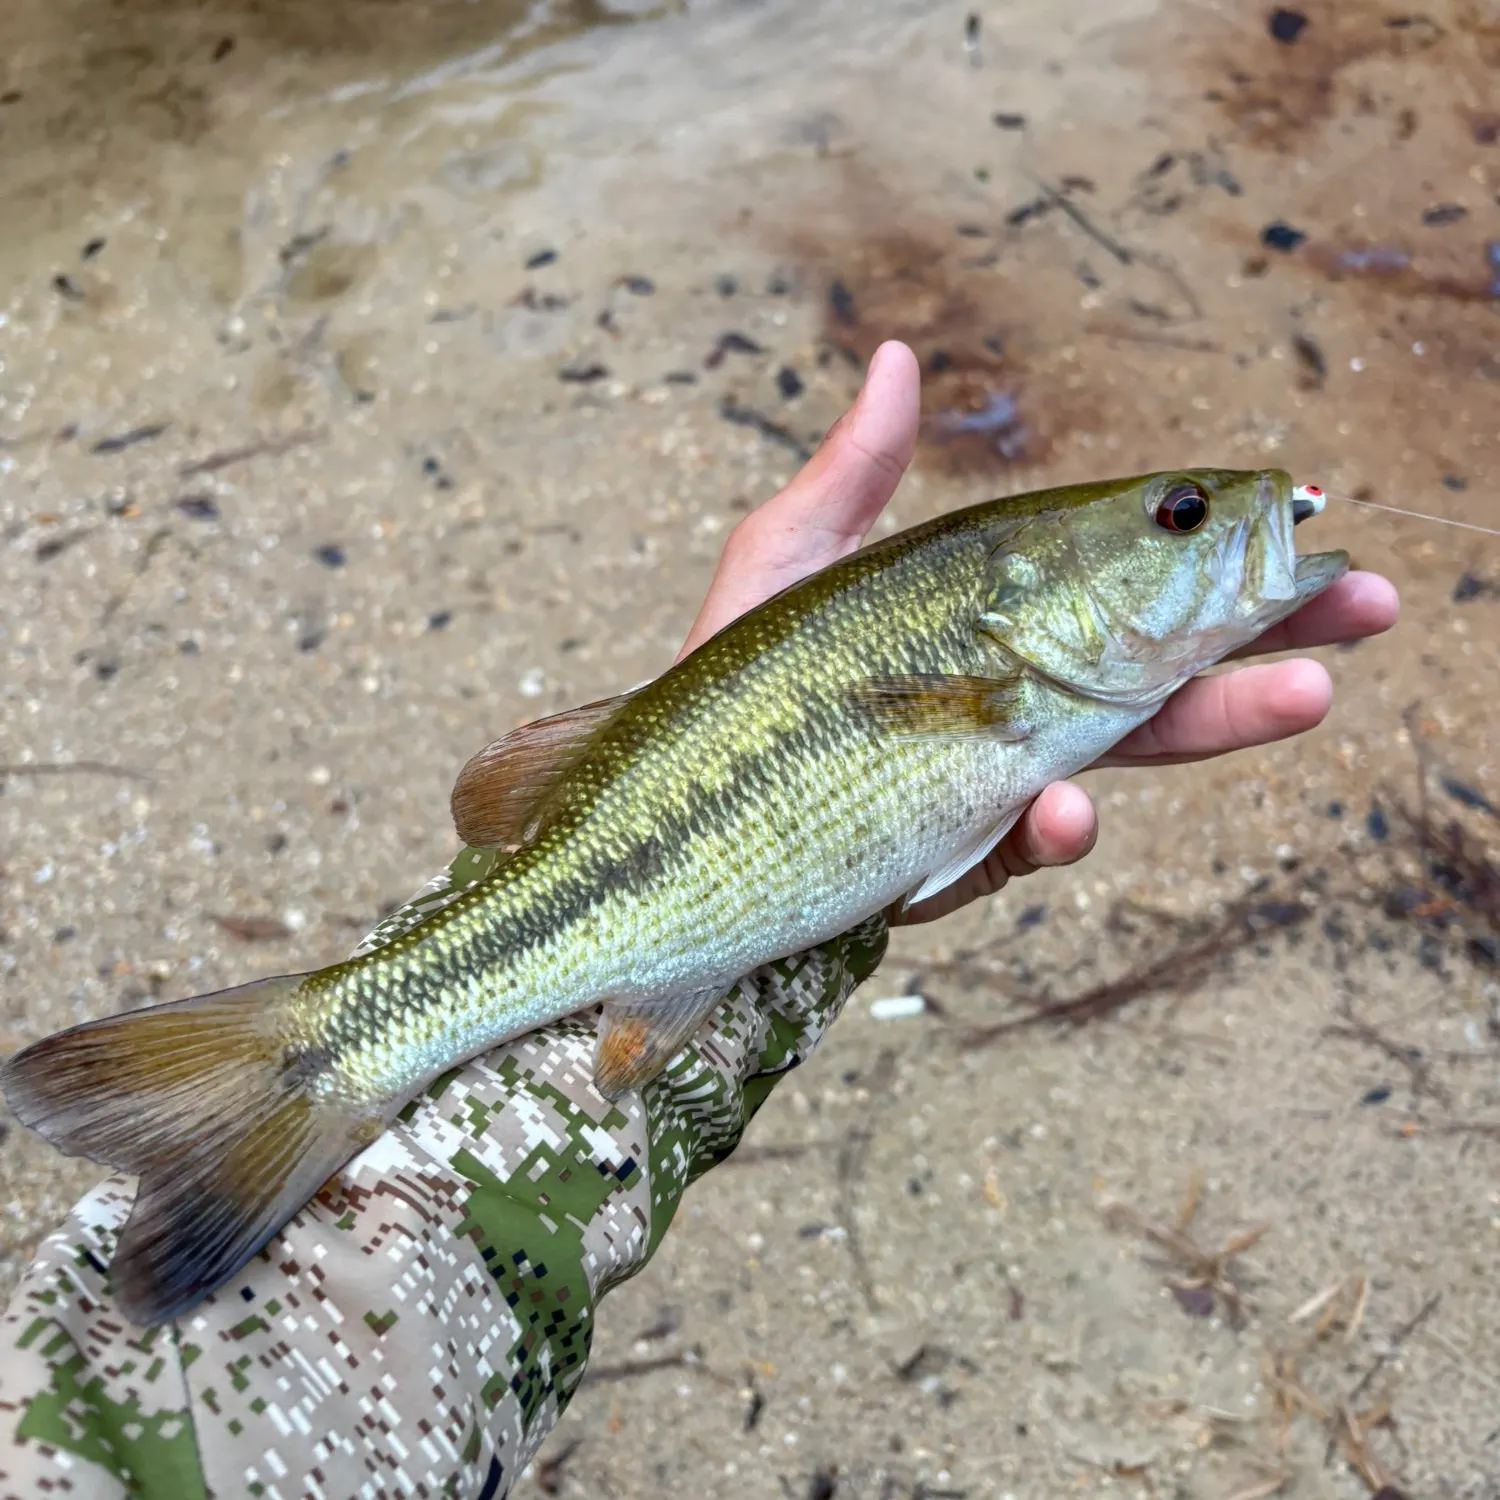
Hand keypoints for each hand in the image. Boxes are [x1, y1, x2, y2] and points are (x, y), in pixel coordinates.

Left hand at [679, 341, 1399, 925]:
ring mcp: (983, 788)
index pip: (1124, 586)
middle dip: (1266, 640)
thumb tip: (901, 355)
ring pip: (1119, 762)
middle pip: (1157, 672)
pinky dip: (1045, 835)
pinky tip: (1064, 811)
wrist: (658, 826)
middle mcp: (1008, 704)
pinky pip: (1011, 852)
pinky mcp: (944, 862)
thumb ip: (857, 475)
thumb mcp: (787, 562)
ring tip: (1305, 693)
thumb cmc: (729, 687)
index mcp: (996, 628)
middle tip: (1366, 605)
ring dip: (1213, 727)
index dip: (1210, 559)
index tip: (1298, 516)